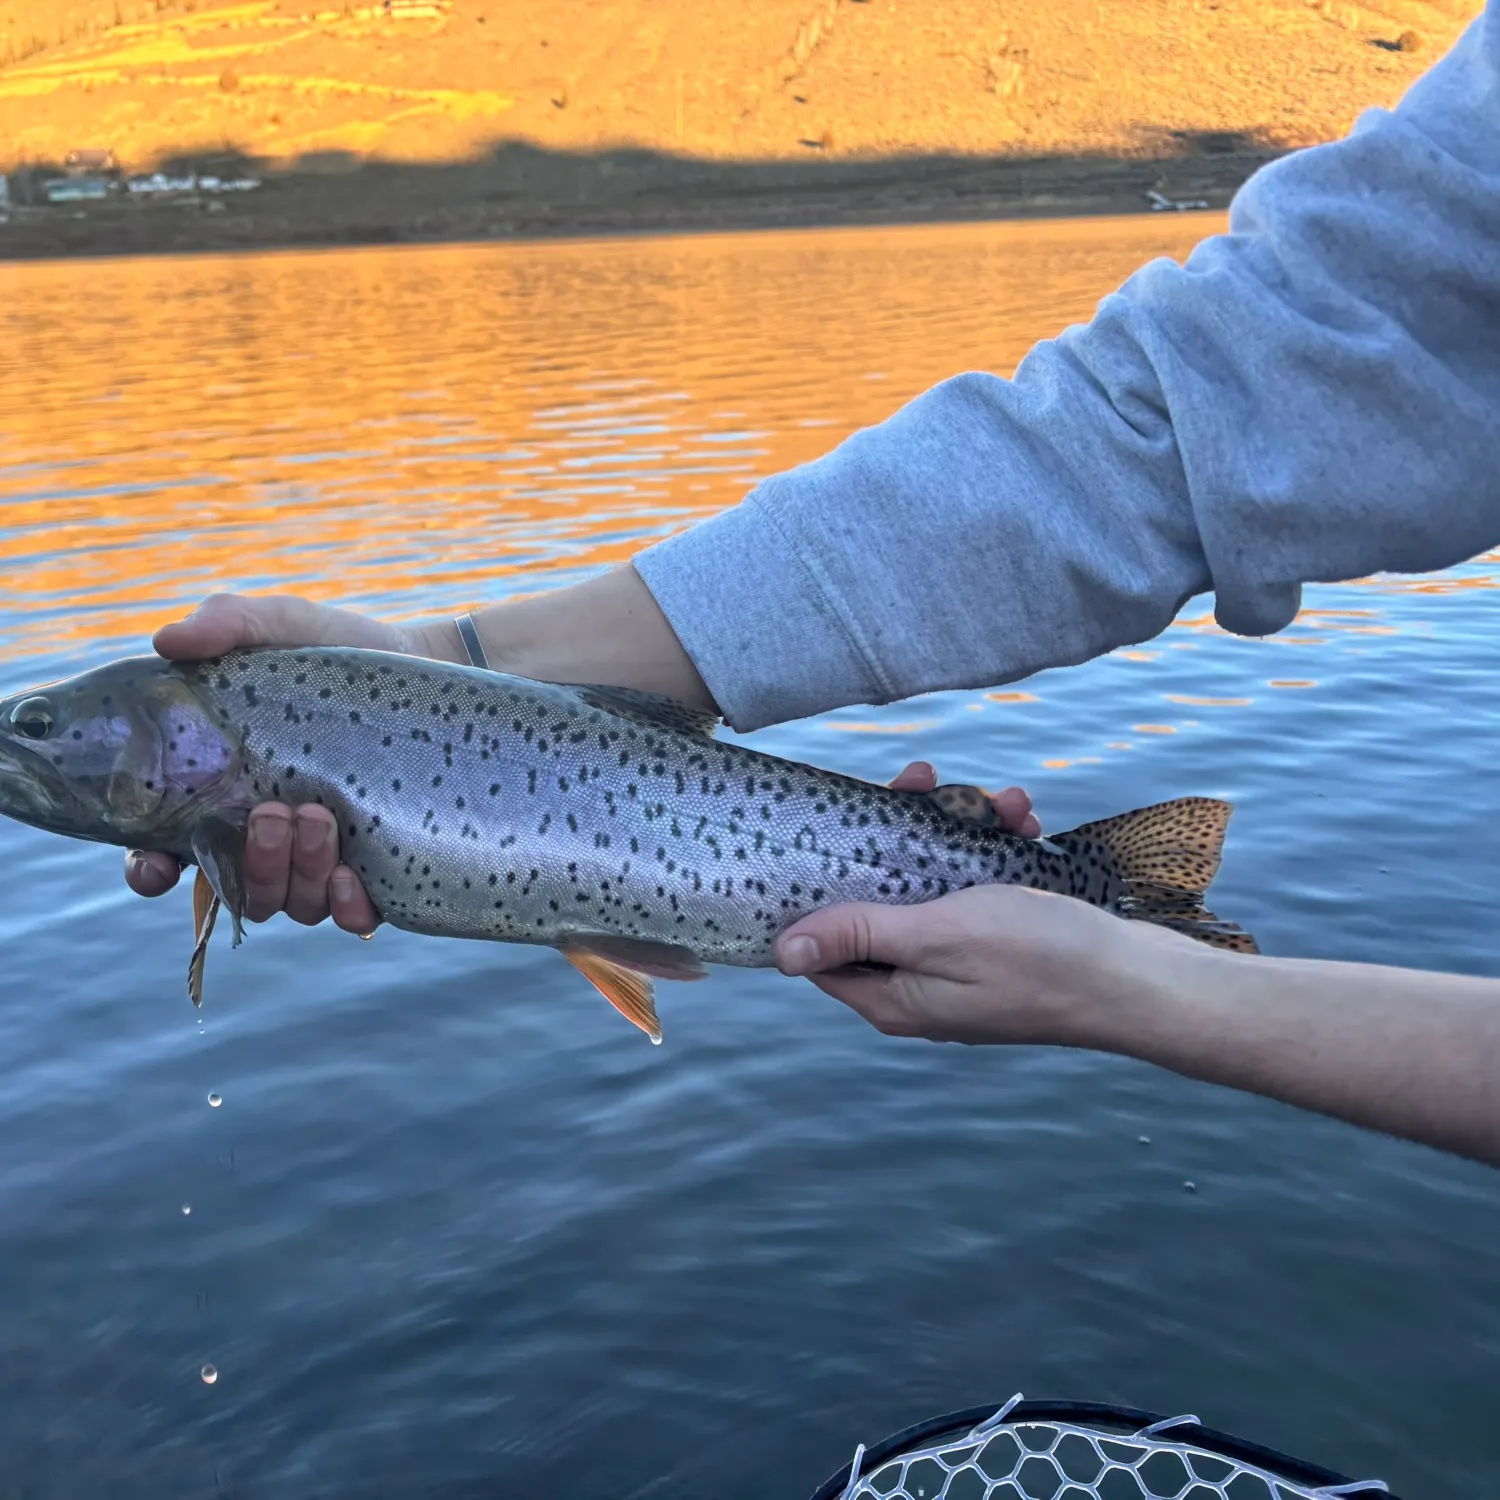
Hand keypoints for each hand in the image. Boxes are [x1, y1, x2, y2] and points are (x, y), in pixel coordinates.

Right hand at [122, 593, 457, 933]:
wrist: (422, 665)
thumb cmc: (335, 650)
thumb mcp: (281, 626)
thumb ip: (226, 624)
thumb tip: (167, 641)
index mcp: (223, 794)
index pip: (168, 853)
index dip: (150, 870)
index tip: (156, 864)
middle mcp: (269, 838)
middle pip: (238, 890)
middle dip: (250, 864)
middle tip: (274, 812)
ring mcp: (323, 859)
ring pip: (290, 905)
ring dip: (296, 875)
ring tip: (320, 817)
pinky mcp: (380, 870)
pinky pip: (354, 917)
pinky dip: (346, 908)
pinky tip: (350, 874)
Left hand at [773, 789, 1192, 1046]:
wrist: (1142, 982)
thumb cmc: (1039, 960)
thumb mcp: (936, 937)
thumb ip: (860, 934)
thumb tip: (784, 952)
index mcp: (891, 995)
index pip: (826, 939)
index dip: (822, 879)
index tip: (837, 819)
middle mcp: (919, 983)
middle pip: (880, 897)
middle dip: (904, 835)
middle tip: (927, 784)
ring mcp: (963, 963)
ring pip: (935, 880)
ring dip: (964, 831)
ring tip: (1004, 803)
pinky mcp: (1002, 943)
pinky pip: (979, 885)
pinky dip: (997, 847)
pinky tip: (1026, 823)